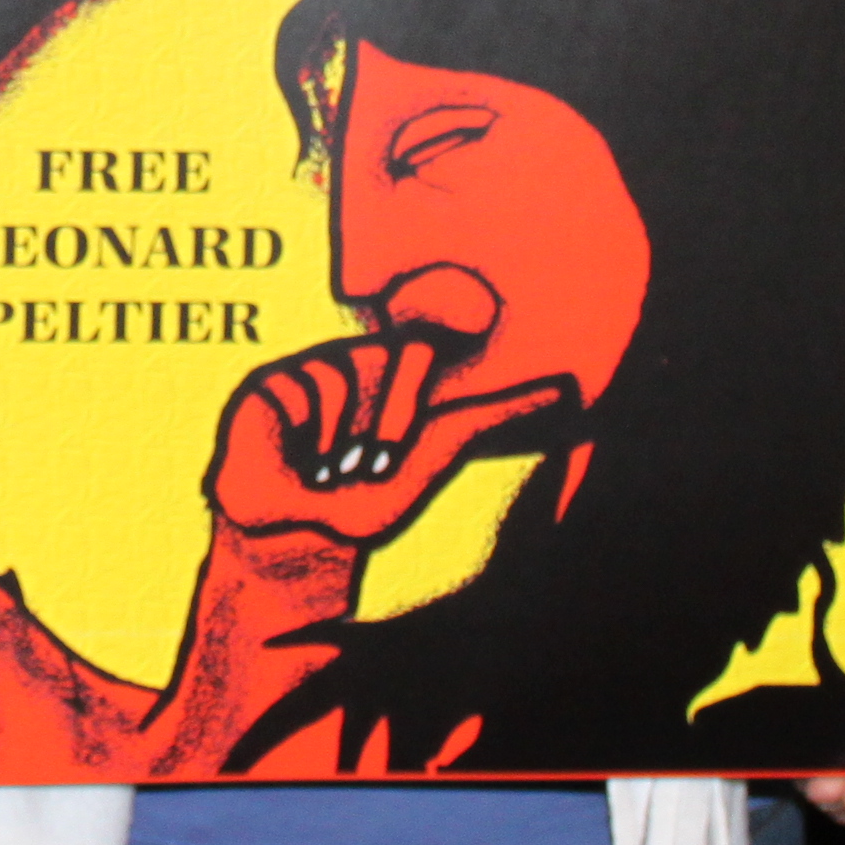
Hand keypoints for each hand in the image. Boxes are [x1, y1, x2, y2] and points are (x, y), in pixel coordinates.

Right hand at [199, 334, 573, 554]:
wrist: (301, 533)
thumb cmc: (368, 501)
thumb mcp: (438, 452)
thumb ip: (493, 414)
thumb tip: (567, 387)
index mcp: (399, 374)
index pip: (430, 330)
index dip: (446, 311)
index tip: (473, 314)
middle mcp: (361, 361)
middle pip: (404, 351)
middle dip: (394, 420)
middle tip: (373, 466)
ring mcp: (318, 368)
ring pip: (354, 370)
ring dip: (348, 436)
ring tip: (330, 468)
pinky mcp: (277, 381)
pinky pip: (308, 384)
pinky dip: (312, 430)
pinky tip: (299, 457)